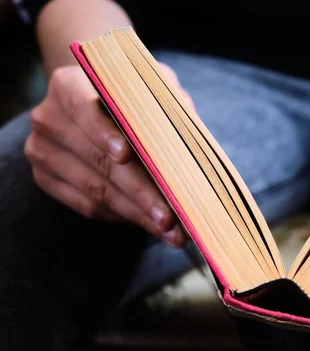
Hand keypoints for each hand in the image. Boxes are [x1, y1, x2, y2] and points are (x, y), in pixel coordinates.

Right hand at [25, 62, 192, 246]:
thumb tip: (190, 131)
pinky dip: (123, 217)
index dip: (104, 133)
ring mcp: (43, 151)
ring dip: (137, 213)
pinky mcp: (46, 179)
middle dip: (140, 191)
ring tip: (170, 229)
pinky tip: (150, 224)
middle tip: (171, 216)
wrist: (98, 109)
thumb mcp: (150, 86)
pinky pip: (88, 206)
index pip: (83, 108)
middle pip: (98, 160)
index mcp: (68, 85)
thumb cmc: (133, 97)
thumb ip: (166, 100)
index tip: (126, 155)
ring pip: (96, 190)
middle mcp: (49, 118)